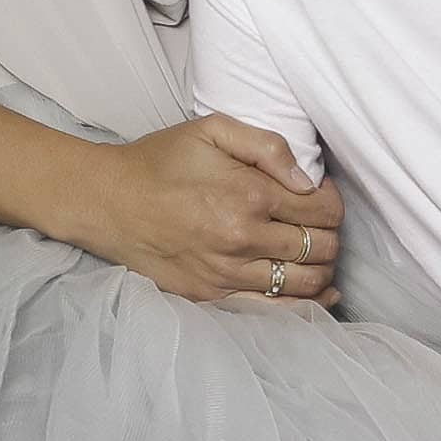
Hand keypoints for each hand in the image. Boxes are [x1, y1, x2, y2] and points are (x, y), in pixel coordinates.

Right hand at [69, 115, 342, 306]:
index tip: (320, 194)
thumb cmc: (160, 161)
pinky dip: (305, 305)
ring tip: (315, 253)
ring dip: (322, 268)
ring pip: (305, 282)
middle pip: (321, 247)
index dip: (332, 201)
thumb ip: (267, 146)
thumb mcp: (212, 130)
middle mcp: (243, 238)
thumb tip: (306, 178)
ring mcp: (228, 274)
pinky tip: (318, 295)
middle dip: (331, 234)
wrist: (108, 202)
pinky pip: (274, 310)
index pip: (323, 210)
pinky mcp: (212, 296)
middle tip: (318, 224)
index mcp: (249, 194)